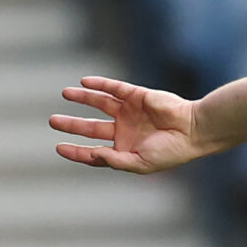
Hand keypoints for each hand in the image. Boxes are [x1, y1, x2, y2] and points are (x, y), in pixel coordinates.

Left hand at [51, 77, 208, 173]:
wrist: (193, 130)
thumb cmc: (171, 152)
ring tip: (65, 94)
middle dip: (72, 124)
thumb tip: (92, 153)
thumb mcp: (141, 163)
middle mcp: (125, 130)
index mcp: (126, 149)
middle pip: (91, 126)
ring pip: (99, 103)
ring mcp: (130, 111)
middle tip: (52, 121)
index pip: (95, 151)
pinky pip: (114, 87)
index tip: (59, 148)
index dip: (77, 151)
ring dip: (82, 98)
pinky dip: (99, 84)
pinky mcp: (137, 95)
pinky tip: (83, 82)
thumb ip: (115, 160)